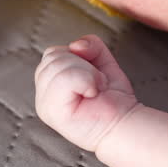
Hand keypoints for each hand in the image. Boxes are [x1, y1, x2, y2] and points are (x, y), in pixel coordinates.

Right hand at [34, 35, 139, 151]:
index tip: (92, 76)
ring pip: (58, 65)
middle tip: (95, 84)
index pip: (51, 54)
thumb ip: (89, 44)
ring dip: (87, 73)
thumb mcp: (101, 61)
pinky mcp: (53, 113)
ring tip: (94, 90)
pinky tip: (92, 94)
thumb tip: (76, 45)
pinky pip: (64, 78)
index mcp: (48, 85)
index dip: (76, 57)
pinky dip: (86, 81)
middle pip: (52, 57)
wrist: (125, 122)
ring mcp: (45, 106)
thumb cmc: (113, 97)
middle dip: (83, 64)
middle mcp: (42, 97)